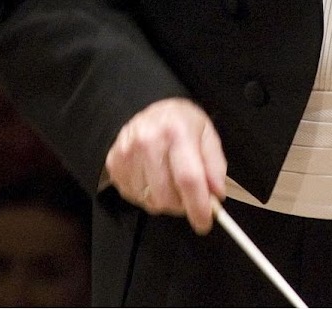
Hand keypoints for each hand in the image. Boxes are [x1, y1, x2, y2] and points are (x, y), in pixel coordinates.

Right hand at [105, 97, 226, 233]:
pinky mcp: (114, 165)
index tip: (205, 222)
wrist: (149, 110)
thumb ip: (215, 166)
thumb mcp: (207, 135)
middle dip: (182, 205)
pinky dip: (149, 197)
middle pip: (166, 195)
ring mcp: (127, 154)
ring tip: (171, 182)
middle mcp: (148, 141)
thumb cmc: (181, 124)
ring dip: (165, 201)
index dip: (198, 206)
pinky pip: (135, 198)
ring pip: (150, 201)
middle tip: (189, 197)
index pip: (188, 178)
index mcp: (176, 131)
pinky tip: (154, 179)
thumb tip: (216, 195)